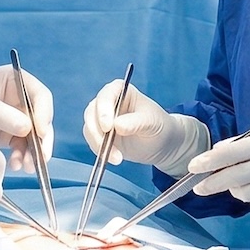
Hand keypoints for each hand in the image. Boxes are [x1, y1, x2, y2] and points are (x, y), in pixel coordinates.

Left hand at [0, 64, 52, 171]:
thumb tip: (28, 129)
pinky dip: (21, 157)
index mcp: (14, 82)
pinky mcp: (3, 135)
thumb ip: (2, 115)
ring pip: (33, 137)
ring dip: (33, 153)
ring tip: (24, 167)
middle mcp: (17, 99)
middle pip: (40, 120)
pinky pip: (20, 148)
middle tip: (40, 159)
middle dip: (42, 140)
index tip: (39, 132)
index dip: (44, 114)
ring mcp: (11, 118)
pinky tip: (14, 166)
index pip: (39, 97)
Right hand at [82, 80, 207, 171]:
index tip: (108, 126)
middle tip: (106, 146)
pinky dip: (100, 151)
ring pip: (89, 128)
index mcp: (121, 90)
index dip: (104, 109)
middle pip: (92, 112)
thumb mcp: (152, 122)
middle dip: (97, 131)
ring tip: (117, 158)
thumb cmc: (158, 125)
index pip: (106, 95)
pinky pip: (92, 142)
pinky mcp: (100, 135)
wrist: (160, 143)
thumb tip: (117, 125)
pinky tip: (115, 158)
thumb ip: (136, 122)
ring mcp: (101, 118)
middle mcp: (108, 102)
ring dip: (99, 144)